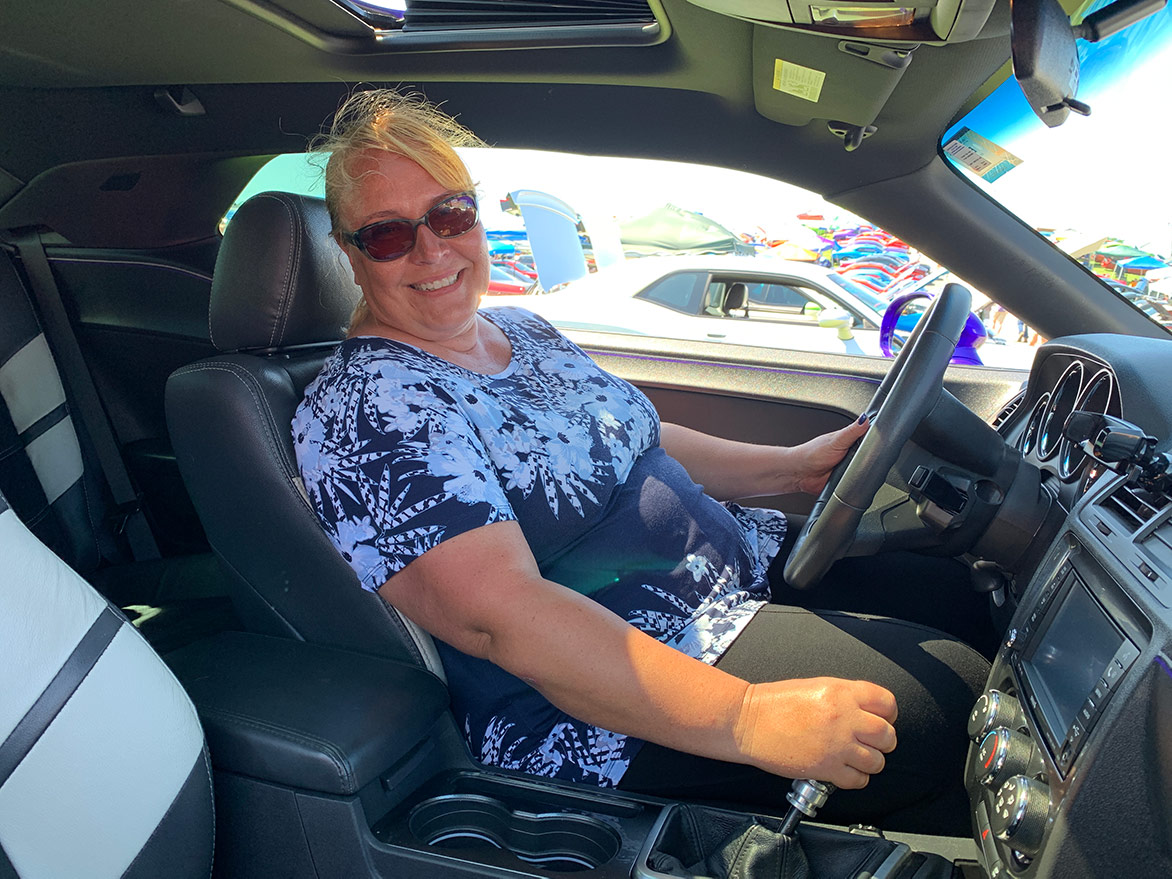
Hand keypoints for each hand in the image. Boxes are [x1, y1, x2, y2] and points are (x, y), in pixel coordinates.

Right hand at [733, 676, 896, 788]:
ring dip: (869, 761)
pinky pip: (859, 780)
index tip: (881, 719)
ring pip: (877, 761)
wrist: (747, 721)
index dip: (888, 713)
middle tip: (870, 742)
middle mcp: (844, 717)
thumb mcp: (815, 687)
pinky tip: (843, 770)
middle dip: (883, 741)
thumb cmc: (774, 703)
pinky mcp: (826, 768)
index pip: (887, 702)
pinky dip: (855, 778)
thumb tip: (866, 712)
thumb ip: (844, 697)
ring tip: (854, 757)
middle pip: (887, 735)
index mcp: (841, 692)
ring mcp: (837, 744)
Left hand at [787, 415, 868, 495]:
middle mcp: (849, 452)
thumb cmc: (812, 454)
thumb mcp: (836, 440)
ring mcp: (849, 467)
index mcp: (849, 439)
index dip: (876, 438)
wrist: (800, 473)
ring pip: (865, 469)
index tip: (879, 440)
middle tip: (859, 458)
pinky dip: (856, 481)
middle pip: (870, 454)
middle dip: (870, 458)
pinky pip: (857, 481)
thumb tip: (864, 418)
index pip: (868, 436)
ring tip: (850, 469)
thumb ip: (852, 431)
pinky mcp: (847, 480)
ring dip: (861, 471)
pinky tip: (850, 478)